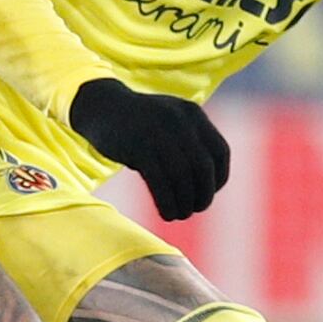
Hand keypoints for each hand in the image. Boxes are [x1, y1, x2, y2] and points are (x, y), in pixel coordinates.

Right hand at [68, 77, 229, 221]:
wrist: (102, 106)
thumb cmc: (139, 124)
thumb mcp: (171, 124)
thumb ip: (190, 145)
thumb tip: (206, 188)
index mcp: (193, 114)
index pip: (220, 152)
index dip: (220, 178)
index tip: (208, 193)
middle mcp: (180, 121)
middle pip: (203, 167)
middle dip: (204, 194)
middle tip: (195, 209)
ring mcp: (158, 132)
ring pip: (182, 177)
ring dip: (184, 202)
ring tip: (179, 215)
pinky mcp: (138, 146)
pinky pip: (160, 182)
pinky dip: (167, 202)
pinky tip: (166, 213)